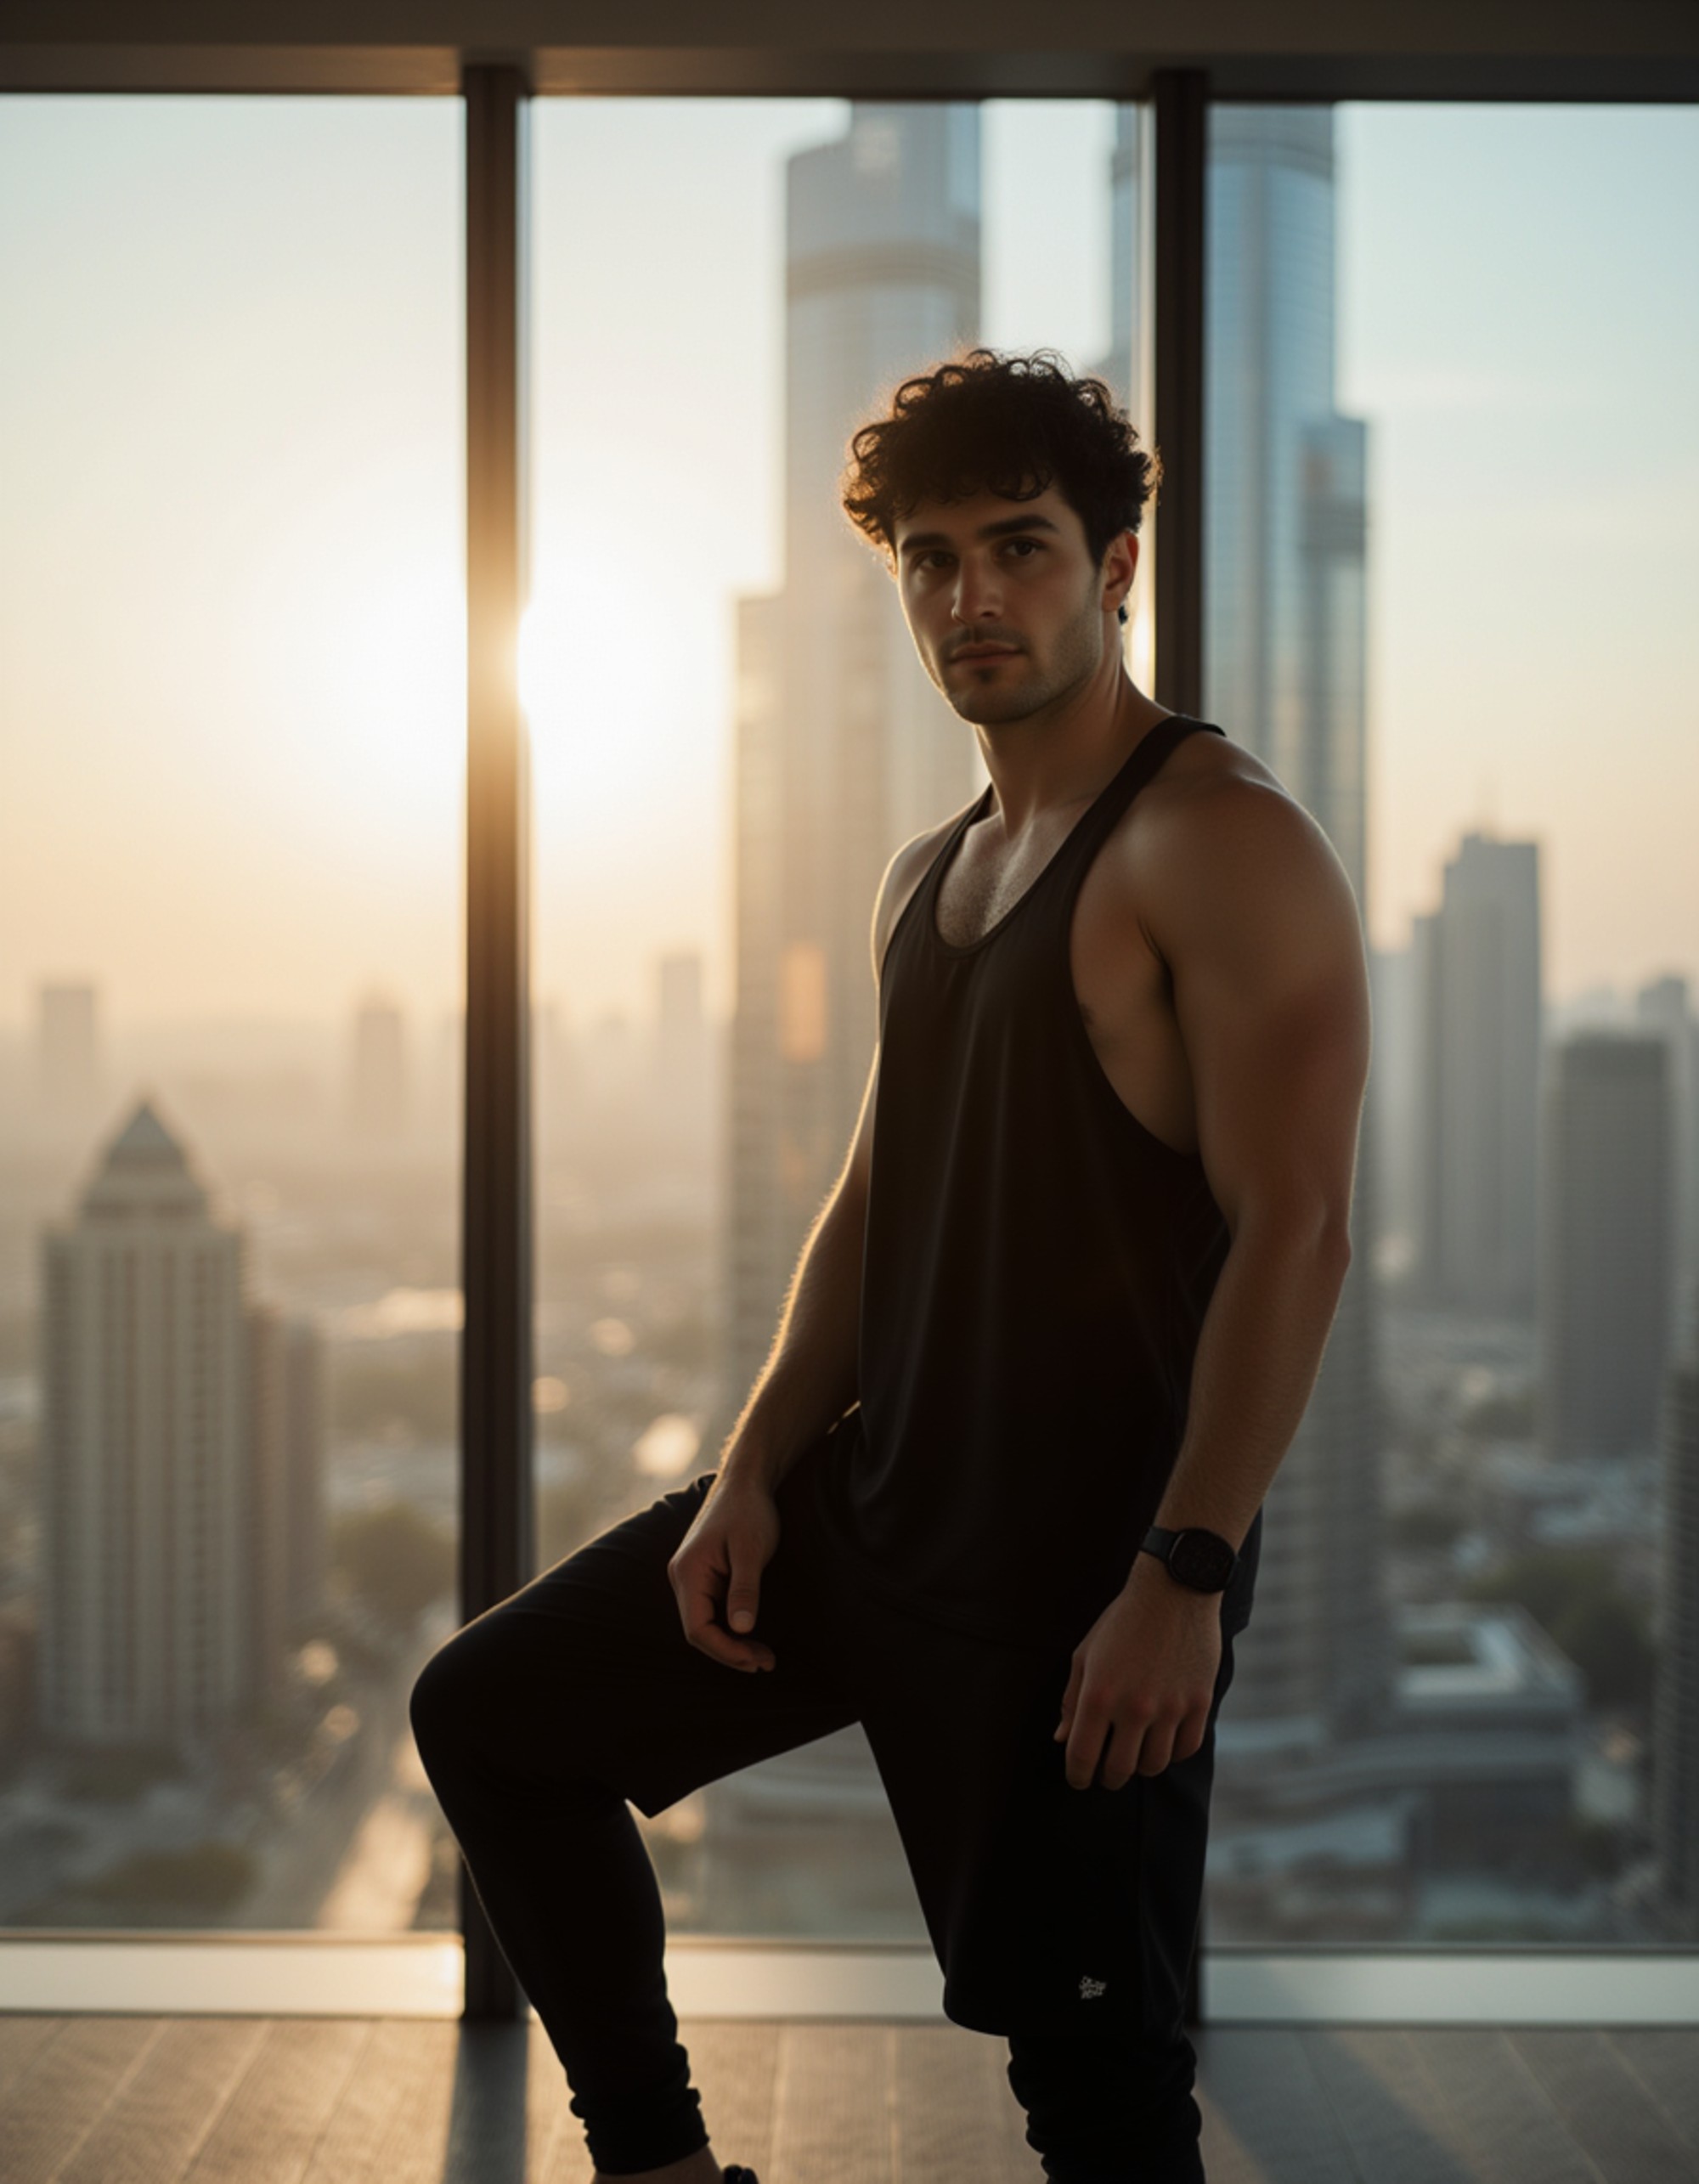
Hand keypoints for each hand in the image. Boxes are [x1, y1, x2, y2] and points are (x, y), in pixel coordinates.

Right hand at [667, 1475, 780, 1673]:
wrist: (746, 1480)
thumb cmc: (749, 1510)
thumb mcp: (751, 1549)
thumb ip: (745, 1589)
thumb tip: (741, 1629)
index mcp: (688, 1572)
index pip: (697, 1629)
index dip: (726, 1651)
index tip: (756, 1660)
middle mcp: (683, 1577)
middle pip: (700, 1631)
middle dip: (732, 1652)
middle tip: (766, 1663)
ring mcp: (692, 1577)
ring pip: (706, 1623)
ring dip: (733, 1643)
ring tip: (763, 1657)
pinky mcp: (704, 1576)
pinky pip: (712, 1611)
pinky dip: (732, 1627)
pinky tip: (751, 1636)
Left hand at [1052, 1556, 1221, 1788]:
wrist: (1174, 1591)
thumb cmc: (1122, 1622)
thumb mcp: (1086, 1655)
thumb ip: (1071, 1700)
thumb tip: (1061, 1739)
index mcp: (1098, 1695)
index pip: (1081, 1756)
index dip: (1077, 1776)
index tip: (1079, 1778)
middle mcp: (1134, 1707)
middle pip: (1118, 1770)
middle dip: (1106, 1777)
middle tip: (1105, 1772)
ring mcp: (1170, 1707)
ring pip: (1153, 1765)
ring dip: (1139, 1765)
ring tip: (1134, 1752)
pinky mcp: (1199, 1703)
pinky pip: (1184, 1749)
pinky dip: (1171, 1752)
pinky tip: (1162, 1739)